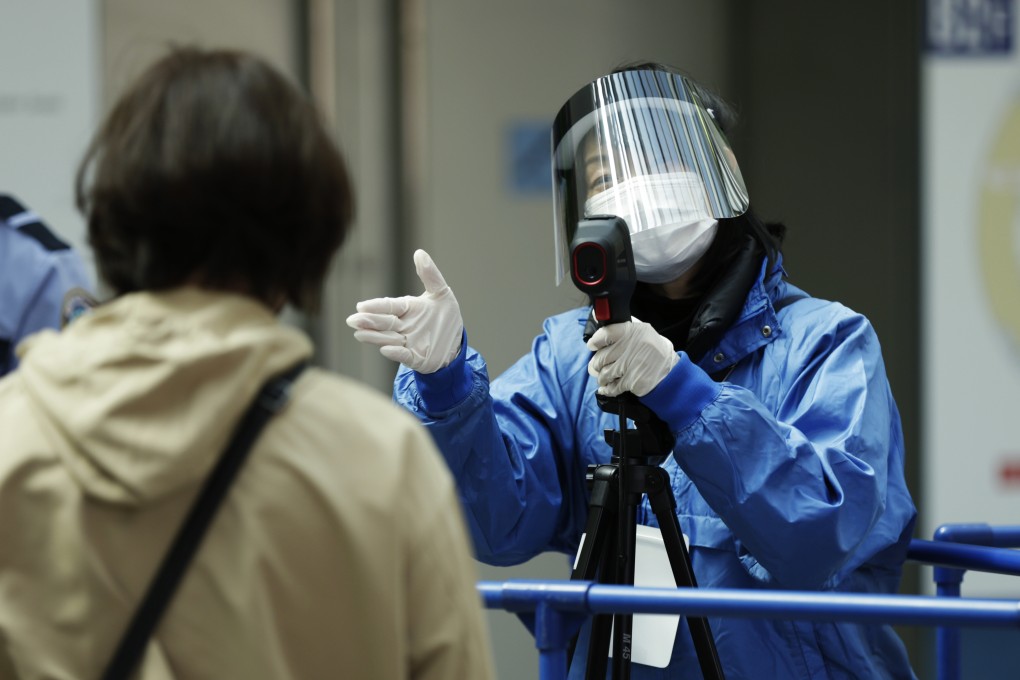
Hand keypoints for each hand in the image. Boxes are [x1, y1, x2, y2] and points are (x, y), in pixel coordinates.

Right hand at [346, 249, 462, 372]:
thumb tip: (419, 252)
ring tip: (361, 334)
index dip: (376, 306)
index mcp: (406, 309)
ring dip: (376, 336)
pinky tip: (386, 349)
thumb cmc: (446, 317)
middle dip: (369, 321)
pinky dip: (395, 352)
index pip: (389, 306)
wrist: (456, 343)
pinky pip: (403, 355)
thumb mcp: (441, 293)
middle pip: (383, 322)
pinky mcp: (415, 358)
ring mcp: (407, 342)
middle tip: (354, 320)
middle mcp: (403, 326)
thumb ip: (430, 275)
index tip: (361, 306)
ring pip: (388, 339)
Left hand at [586, 318, 678, 396]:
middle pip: (602, 357)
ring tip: (603, 377)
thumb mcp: (643, 332)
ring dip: (601, 377)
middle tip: (597, 365)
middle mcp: (631, 347)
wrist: (670, 372)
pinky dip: (607, 389)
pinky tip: (606, 388)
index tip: (592, 345)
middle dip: (597, 364)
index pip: (606, 334)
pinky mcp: (631, 381)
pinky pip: (612, 386)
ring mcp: (630, 365)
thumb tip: (600, 325)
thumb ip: (624, 327)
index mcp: (632, 331)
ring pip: (604, 373)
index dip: (596, 341)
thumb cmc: (653, 350)